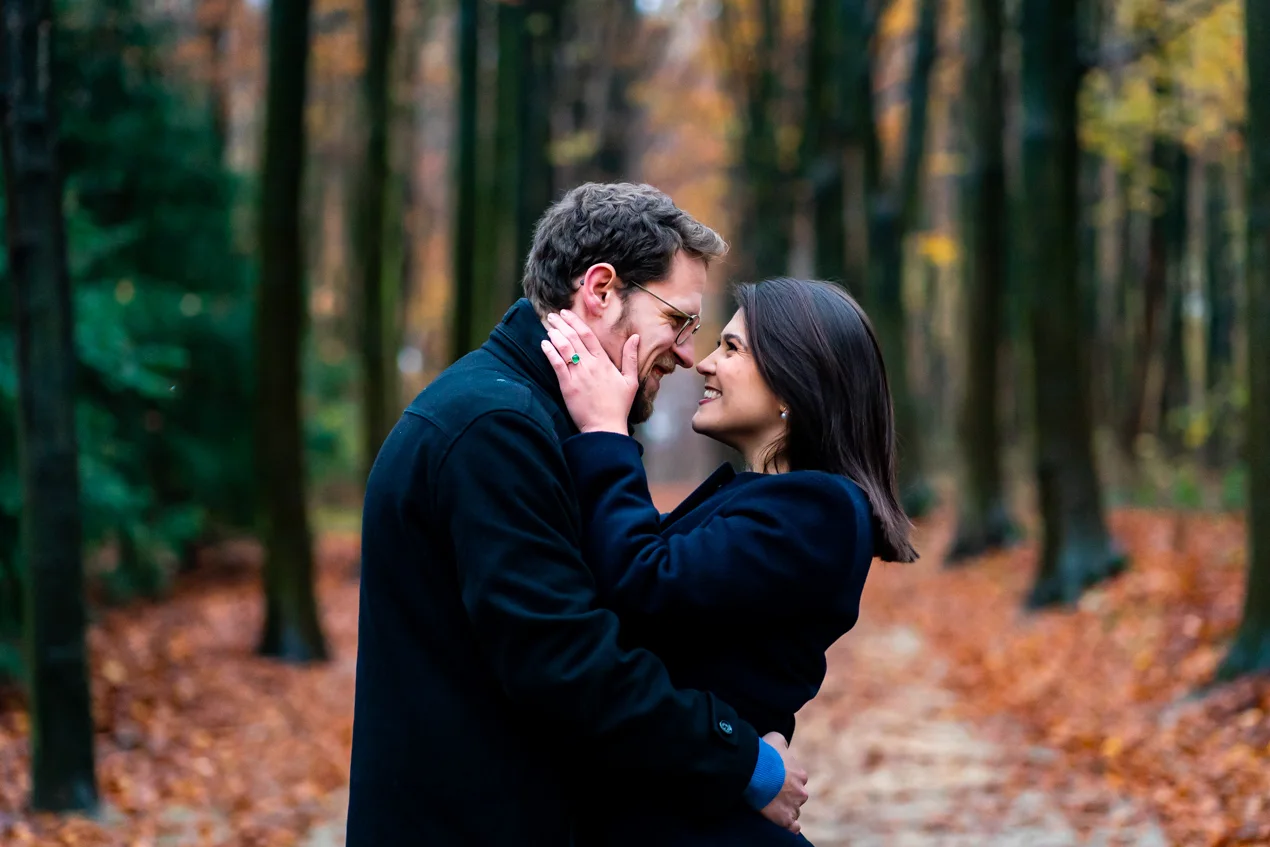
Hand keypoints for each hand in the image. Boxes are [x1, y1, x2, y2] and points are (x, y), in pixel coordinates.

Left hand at [540, 309, 639, 434]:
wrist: (605, 427)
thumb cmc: (618, 406)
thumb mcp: (631, 381)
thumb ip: (630, 357)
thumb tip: (635, 337)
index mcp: (604, 362)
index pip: (588, 335)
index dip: (576, 322)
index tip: (567, 313)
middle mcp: (590, 365)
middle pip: (573, 338)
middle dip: (561, 324)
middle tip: (553, 315)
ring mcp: (578, 375)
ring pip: (564, 348)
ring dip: (555, 335)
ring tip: (548, 326)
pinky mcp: (567, 386)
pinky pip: (557, 364)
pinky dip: (549, 352)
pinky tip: (544, 344)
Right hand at [758, 732, 808, 833]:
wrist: (753, 768)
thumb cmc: (763, 753)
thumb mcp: (775, 739)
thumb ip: (782, 744)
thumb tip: (782, 747)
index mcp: (800, 774)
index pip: (796, 780)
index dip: (785, 780)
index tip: (774, 780)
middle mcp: (801, 791)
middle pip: (796, 796)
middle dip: (787, 795)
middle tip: (770, 793)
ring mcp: (794, 806)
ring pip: (794, 811)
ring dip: (785, 809)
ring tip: (771, 806)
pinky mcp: (785, 819)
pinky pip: (792, 827)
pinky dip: (789, 826)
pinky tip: (783, 822)